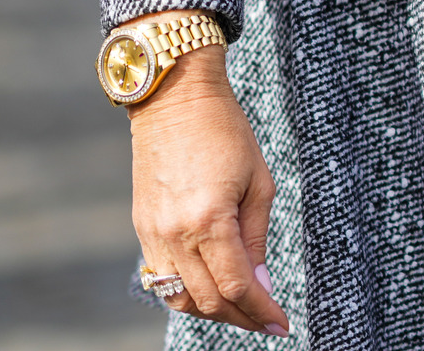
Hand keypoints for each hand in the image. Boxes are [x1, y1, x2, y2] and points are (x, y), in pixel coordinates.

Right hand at [123, 11, 288, 335]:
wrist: (175, 99)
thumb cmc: (225, 131)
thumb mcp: (259, 184)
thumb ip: (257, 239)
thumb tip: (262, 284)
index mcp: (208, 220)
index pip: (236, 287)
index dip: (261, 311)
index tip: (281, 324)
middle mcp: (173, 234)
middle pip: (208, 301)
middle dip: (241, 317)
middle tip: (266, 320)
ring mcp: (151, 233)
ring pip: (179, 298)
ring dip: (212, 311)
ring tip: (241, 309)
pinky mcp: (142, 227)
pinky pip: (161, 278)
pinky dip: (187, 293)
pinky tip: (210, 288)